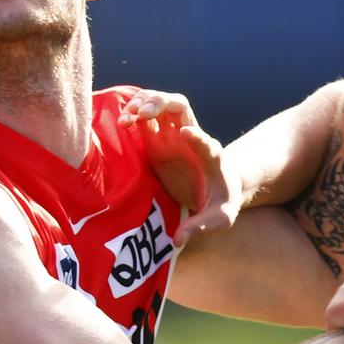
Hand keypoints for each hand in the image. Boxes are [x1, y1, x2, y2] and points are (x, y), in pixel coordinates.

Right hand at [118, 90, 241, 246]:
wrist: (220, 188)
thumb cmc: (222, 203)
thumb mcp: (219, 219)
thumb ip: (201, 227)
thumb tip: (178, 240)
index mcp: (212, 158)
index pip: (207, 144)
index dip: (197, 138)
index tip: (186, 134)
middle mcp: (192, 139)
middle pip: (180, 106)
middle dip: (162, 104)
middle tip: (143, 113)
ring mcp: (174, 136)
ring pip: (161, 104)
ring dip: (145, 103)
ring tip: (128, 115)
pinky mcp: (158, 140)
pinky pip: (146, 118)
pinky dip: (135, 113)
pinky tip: (122, 120)